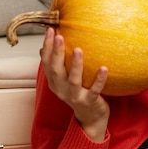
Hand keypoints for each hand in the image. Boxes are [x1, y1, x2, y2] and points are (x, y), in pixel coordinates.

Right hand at [40, 27, 109, 141]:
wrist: (90, 118)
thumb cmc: (78, 93)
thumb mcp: (64, 80)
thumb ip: (57, 66)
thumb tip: (43, 47)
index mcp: (55, 83)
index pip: (47, 63)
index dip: (47, 47)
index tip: (50, 30)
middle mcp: (62, 90)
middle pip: (56, 70)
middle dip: (57, 53)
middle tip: (60, 36)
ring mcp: (75, 96)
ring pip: (73, 80)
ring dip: (76, 65)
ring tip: (79, 49)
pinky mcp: (90, 101)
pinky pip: (95, 90)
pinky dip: (99, 80)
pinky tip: (104, 68)